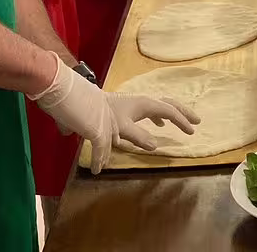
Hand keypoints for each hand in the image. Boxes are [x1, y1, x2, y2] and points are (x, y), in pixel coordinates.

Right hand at [29, 55, 199, 172]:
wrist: (63, 88)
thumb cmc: (84, 98)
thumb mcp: (105, 114)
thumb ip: (112, 127)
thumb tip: (113, 140)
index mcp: (131, 104)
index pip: (162, 105)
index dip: (178, 113)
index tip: (192, 122)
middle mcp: (126, 109)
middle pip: (160, 108)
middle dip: (179, 116)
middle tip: (194, 126)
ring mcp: (112, 119)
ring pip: (132, 130)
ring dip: (141, 139)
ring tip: (153, 147)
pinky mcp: (96, 128)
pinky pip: (101, 146)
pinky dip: (101, 157)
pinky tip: (100, 168)